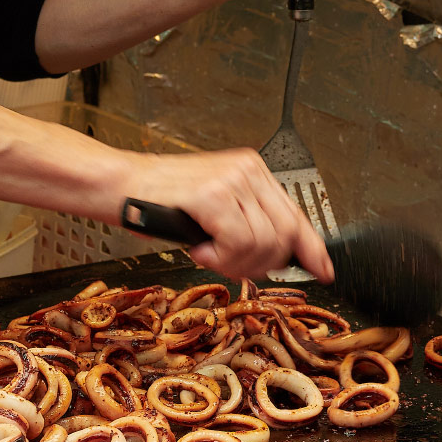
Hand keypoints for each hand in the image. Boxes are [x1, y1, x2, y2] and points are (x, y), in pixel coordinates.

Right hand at [139, 148, 333, 281]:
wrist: (119, 185)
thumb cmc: (157, 201)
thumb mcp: (211, 210)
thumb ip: (245, 225)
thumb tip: (274, 258)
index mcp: (252, 172)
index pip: (296, 215)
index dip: (311, 249)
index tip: (322, 270)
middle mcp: (247, 171)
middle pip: (285, 235)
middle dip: (261, 264)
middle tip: (231, 266)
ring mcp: (231, 181)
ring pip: (263, 242)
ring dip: (235, 262)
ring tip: (208, 254)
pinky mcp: (211, 195)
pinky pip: (237, 242)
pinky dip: (219, 256)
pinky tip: (200, 248)